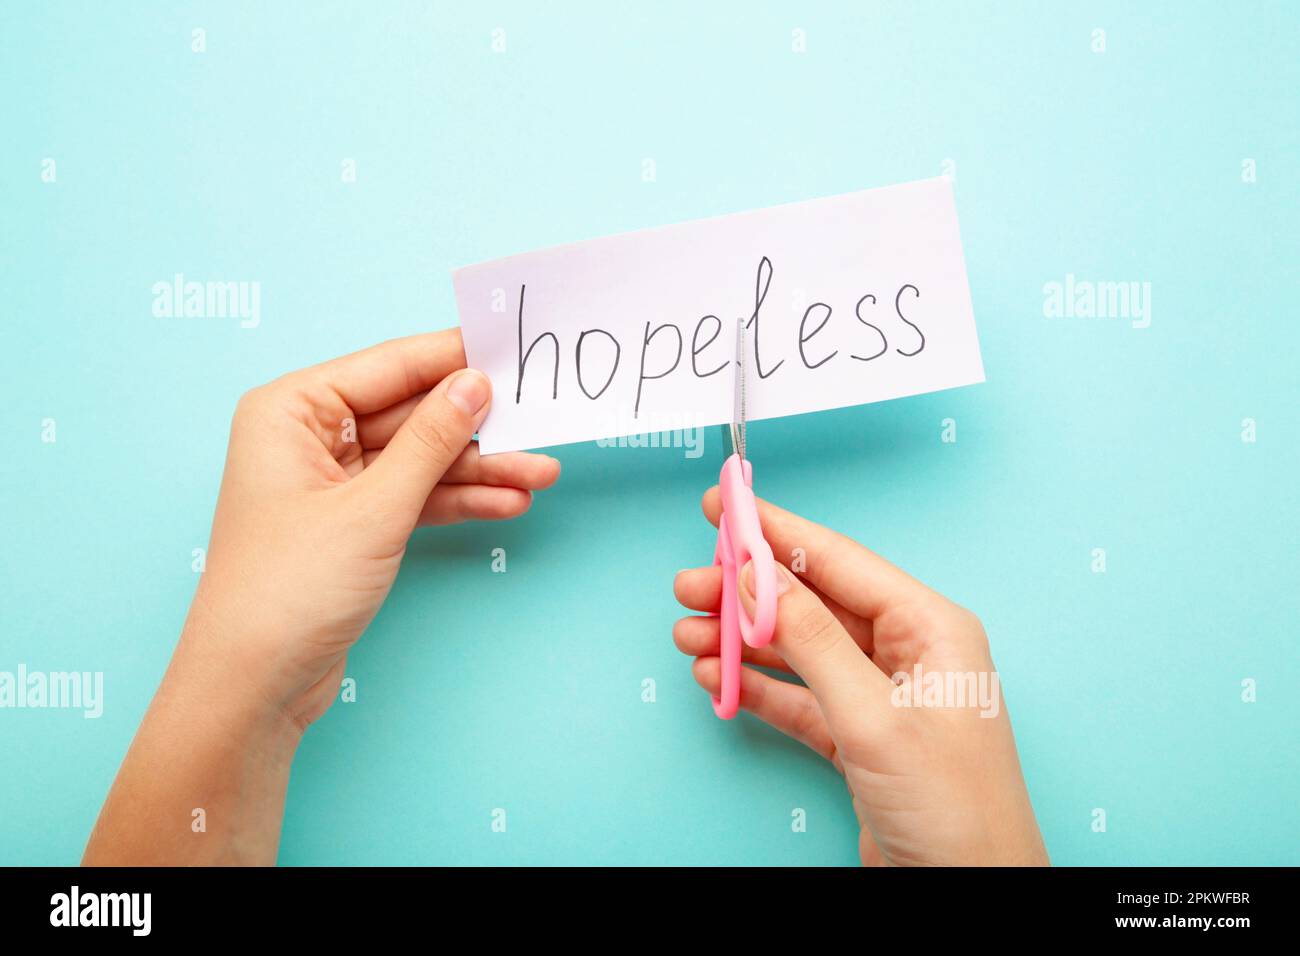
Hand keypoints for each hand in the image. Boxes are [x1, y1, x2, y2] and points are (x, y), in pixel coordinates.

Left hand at [84, 330, 557, 863]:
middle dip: (477, 426)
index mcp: (291, 410)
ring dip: (478, 469)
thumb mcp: (373, 508)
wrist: (255, 685)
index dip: (453, 358)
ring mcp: (331, 483)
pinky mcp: (352, 525)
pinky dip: (457, 501)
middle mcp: (308, 437)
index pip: (389, 367)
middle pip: (410, 414)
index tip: (511, 348)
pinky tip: (507, 503)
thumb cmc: (288, 590)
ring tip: (540, 474)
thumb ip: (430, 440)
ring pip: (419, 459)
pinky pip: (414, 496)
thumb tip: (475, 384)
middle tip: (540, 421)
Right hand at [673, 490, 1047, 866]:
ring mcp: (882, 695)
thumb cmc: (954, 809)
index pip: (839, 561)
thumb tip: (759, 579)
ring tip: (687, 632)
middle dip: (747, 592)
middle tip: (689, 583)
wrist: (968, 893)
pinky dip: (756, 687)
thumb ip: (813, 644)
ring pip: (799, 649)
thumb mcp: (875, 717)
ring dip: (742, 640)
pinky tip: (716, 675)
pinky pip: (798, 696)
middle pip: (813, 602)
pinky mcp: (860, 737)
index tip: (725, 506)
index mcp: (931, 627)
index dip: (776, 531)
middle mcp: (908, 652)